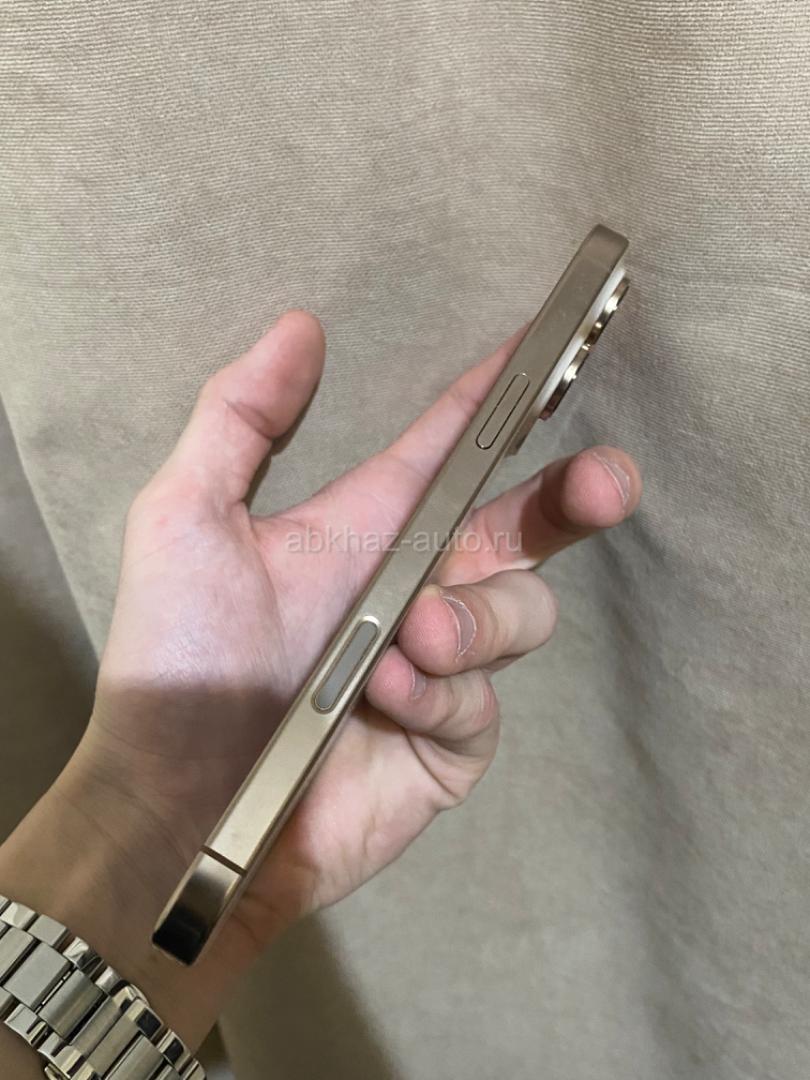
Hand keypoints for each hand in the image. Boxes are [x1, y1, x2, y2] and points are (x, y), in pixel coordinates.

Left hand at [0, 312, 639, 1047]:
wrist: (178, 808)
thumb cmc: (177, 662)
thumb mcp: (186, 520)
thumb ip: (239, 419)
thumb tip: (302, 326)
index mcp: (370, 527)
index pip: (455, 448)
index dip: (504, 398)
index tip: (556, 352)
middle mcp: (417, 586)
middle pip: (527, 528)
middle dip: (577, 498)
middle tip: (606, 484)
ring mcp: (439, 666)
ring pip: (520, 612)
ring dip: (476, 618)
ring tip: (413, 636)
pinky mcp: (449, 741)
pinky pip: (483, 701)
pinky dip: (443, 692)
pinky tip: (388, 701)